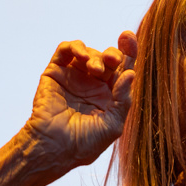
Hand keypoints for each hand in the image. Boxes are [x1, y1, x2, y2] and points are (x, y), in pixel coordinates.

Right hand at [26, 32, 136, 164]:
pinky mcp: (55, 72)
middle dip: (112, 54)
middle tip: (112, 61)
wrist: (54, 148)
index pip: (122, 70)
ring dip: (95, 56)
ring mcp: (74, 77)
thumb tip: (131, 73)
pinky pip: (65, 51)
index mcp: (109, 96)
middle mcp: (92, 85)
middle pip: (107, 59)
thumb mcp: (113, 124)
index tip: (128, 38)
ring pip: (88, 53)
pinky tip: (81, 56)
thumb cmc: (84, 143)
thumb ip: (123, 99)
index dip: (128, 52)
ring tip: (94, 69)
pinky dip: (74, 47)